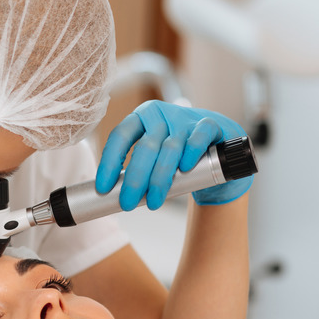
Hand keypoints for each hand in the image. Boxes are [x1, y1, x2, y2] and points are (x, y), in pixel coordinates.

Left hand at [96, 100, 253, 209]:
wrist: (216, 149)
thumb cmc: (174, 157)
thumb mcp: (151, 158)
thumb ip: (134, 170)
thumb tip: (111, 197)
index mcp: (140, 118)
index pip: (120, 136)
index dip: (109, 163)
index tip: (103, 188)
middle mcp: (160, 115)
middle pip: (145, 147)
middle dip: (135, 179)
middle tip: (127, 204)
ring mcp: (185, 118)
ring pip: (170, 148)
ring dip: (160, 178)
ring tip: (153, 202)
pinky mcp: (209, 125)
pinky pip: (198, 138)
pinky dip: (190, 153)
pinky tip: (184, 169)